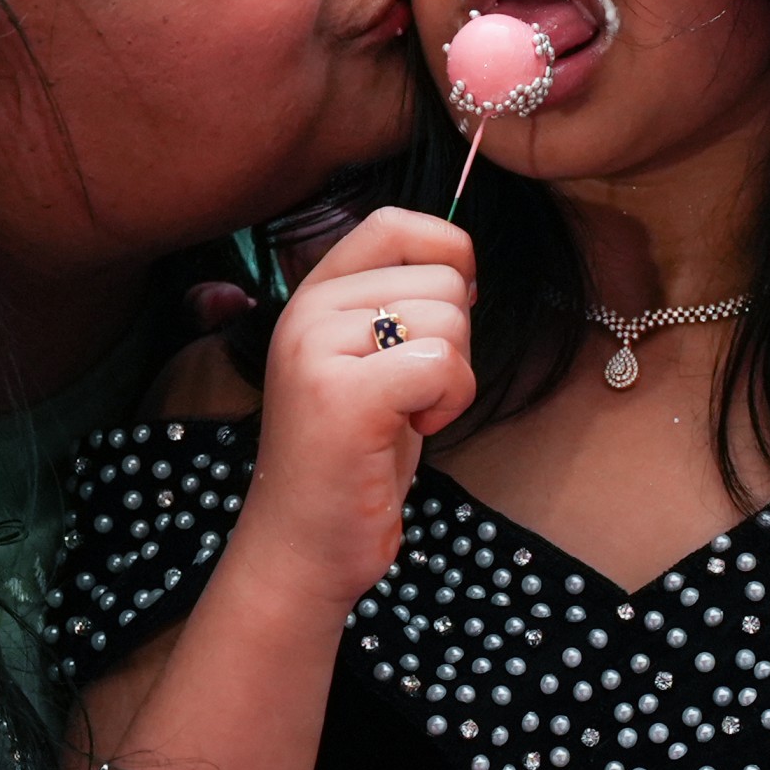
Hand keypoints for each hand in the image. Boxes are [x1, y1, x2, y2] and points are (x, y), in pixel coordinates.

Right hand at [243, 209, 477, 605]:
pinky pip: (443, 363)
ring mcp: (318, 350)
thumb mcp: (371, 362)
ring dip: (454, 375)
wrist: (304, 546)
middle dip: (455, 338)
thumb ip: (400, 305)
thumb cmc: (353, 457)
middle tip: (412, 392)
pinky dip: (450, 402)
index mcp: (313, 295)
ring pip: (449, 317)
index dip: (446, 252)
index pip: (393, 222)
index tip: (451, 311)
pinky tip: (416, 431)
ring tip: (408, 414)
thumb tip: (464, 261)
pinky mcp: (343, 396)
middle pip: (440, 275)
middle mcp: (307, 311)